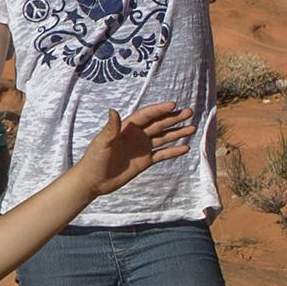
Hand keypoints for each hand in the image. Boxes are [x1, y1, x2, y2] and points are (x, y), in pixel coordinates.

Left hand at [68, 103, 189, 196]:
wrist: (94, 180)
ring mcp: (142, 148)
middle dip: (174, 118)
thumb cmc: (94, 159)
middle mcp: (137, 135)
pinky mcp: (145, 161)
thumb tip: (113, 110)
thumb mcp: (102, 143)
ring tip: (192, 128)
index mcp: (127, 128)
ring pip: (163, 137)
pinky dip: (173, 151)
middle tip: (189, 112)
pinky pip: (162, 154)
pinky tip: (185, 148)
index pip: (146, 115)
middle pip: (158, 124)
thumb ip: (110, 128)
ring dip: (177, 133)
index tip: (174, 105)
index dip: (159, 110)